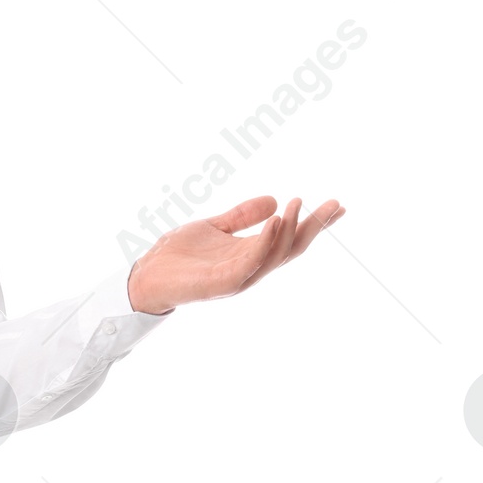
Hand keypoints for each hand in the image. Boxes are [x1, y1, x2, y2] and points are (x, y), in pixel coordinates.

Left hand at [127, 195, 344, 314]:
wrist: (145, 276)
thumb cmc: (176, 256)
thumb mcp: (214, 226)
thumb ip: (241, 216)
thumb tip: (273, 199)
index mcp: (250, 255)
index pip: (289, 240)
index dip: (313, 225)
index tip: (337, 207)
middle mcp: (248, 269)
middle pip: (290, 250)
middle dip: (314, 228)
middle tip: (335, 205)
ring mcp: (236, 278)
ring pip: (273, 256)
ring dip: (289, 229)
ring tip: (297, 204)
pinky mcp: (220, 283)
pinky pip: (249, 263)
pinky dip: (264, 243)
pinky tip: (274, 220)